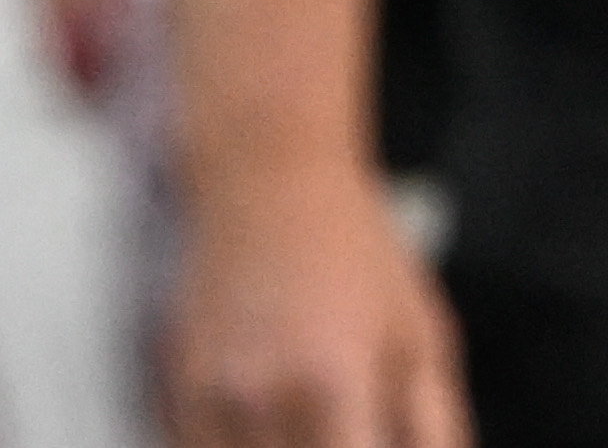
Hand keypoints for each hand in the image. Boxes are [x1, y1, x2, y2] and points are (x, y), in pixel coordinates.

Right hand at [167, 157, 464, 447]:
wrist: (271, 186)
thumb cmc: (360, 259)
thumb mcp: (421, 335)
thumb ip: (433, 426)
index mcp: (336, 384)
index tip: (375, 446)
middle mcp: (263, 400)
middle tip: (353, 429)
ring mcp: (208, 402)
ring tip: (315, 421)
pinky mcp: (174, 400)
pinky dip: (239, 447)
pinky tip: (274, 425)